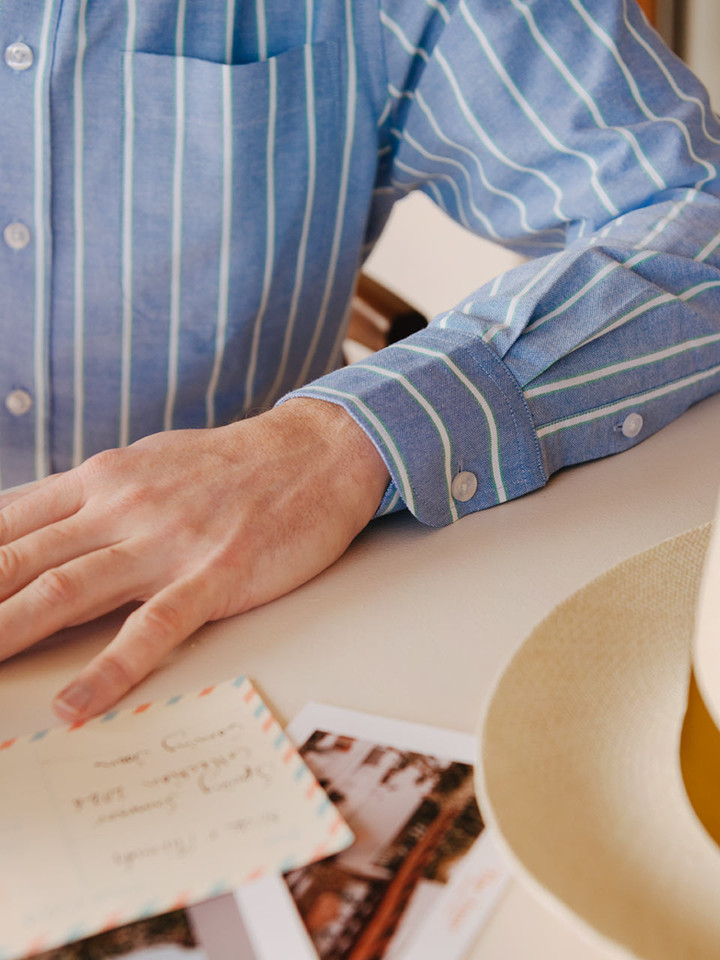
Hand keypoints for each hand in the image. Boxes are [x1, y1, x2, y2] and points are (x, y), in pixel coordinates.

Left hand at [0, 399, 389, 720]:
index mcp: (101, 478)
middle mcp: (122, 506)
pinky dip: (110, 669)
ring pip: (67, 592)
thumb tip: (31, 531)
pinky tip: (75, 704)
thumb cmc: (231, 464)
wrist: (315, 450)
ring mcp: (167, 542)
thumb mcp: (148, 463)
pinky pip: (153, 627)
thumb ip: (89, 498)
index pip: (5, 525)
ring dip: (7, 633)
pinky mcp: (214, 575)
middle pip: (19, 562)